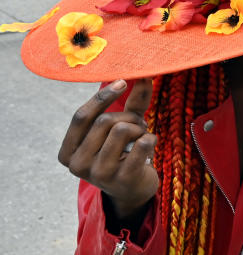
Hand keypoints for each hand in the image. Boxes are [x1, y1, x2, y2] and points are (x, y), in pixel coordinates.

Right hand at [58, 79, 157, 218]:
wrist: (134, 190)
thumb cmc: (124, 152)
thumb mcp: (123, 126)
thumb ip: (132, 102)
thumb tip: (145, 75)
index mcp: (68, 152)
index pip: (81, 117)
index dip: (102, 97)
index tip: (122, 82)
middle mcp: (77, 165)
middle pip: (105, 121)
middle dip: (128, 117)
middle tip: (138, 126)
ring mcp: (99, 175)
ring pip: (122, 130)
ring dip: (139, 128)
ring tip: (141, 138)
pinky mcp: (123, 179)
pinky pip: (142, 143)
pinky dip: (151, 139)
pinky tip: (149, 148)